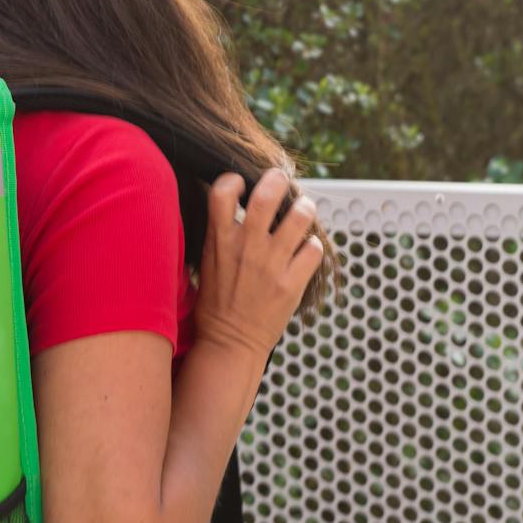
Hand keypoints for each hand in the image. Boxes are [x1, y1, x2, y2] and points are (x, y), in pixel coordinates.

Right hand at [193, 168, 323, 359]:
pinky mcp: (292, 284)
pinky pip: (314, 249)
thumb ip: (221, 232)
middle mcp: (247, 248)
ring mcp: (271, 265)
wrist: (230, 343)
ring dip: (305, 208)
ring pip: (300, 217)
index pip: (222, 192)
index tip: (241, 184)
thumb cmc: (217, 301)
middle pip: (267, 196)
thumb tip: (237, 201)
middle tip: (281, 179)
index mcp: (220, 241)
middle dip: (277, 179)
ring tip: (303, 210)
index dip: (233, 180)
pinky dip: (314, 245)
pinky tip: (306, 250)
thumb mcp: (207, 262)